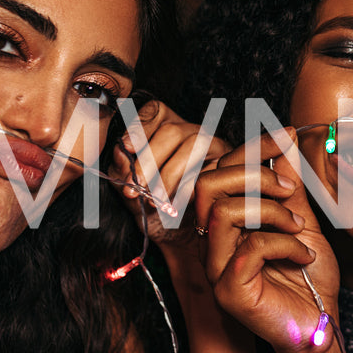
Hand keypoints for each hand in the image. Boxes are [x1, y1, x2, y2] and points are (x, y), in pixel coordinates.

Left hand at [110, 100, 225, 287]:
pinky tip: (178, 205)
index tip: (126, 149)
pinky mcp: (232, 167)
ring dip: (171, 174)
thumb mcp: (130, 190)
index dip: (139, 127)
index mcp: (165, 128)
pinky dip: (192, 188)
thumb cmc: (154, 210)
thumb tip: (120, 152)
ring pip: (196, 143)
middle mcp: (192, 132)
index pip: (154, 111)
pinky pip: (214, 169)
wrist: (182, 241)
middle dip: (150, 159)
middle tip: (135, 188)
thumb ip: (121, 169)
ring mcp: (216, 147)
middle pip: (173, 130)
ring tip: (156, 201)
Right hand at [193, 129, 339, 352]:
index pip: (218, 170)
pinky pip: (249, 247)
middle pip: (206, 184)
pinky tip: (303, 256)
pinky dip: (284, 243)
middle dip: (254, 176)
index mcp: (222, 223)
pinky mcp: (228, 290)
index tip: (287, 134)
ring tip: (298, 227)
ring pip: (223, 211)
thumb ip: (289, 185)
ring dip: (271, 211)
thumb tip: (285, 140)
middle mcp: (210, 243)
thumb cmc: (308, 277)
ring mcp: (214, 268)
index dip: (252, 148)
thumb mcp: (301, 220)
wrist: (321, 323)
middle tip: (290, 191)